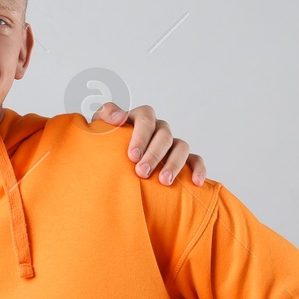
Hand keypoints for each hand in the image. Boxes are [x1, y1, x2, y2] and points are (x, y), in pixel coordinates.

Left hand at [90, 102, 205, 184]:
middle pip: (164, 134)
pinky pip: (195, 160)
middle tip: (141, 172)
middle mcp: (158, 129)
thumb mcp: (100, 128)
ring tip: (163, 181)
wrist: (110, 162)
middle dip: (154, 154)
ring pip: (181, 146)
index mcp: (140, 118)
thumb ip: (105, 116)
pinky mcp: (182, 158)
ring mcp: (171, 143)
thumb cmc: (105, 145)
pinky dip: (198, 169)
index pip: (146, 117)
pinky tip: (195, 182)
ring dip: (174, 163)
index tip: (132, 155)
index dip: (141, 135)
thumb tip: (119, 118)